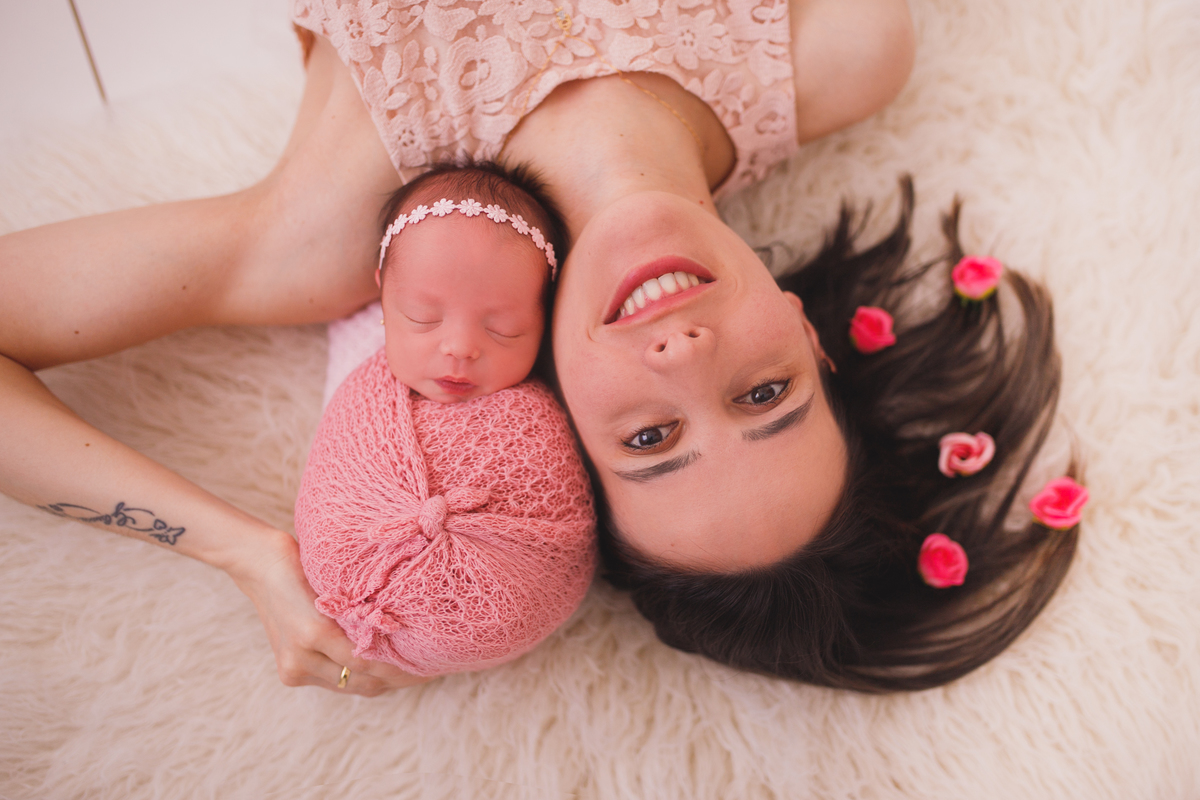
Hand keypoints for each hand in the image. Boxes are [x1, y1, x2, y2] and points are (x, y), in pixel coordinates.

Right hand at [227, 527, 431, 695]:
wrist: (261, 567)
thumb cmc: (305, 565)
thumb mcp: (339, 583)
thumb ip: (362, 612)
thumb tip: (402, 630)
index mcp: (315, 631)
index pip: (368, 662)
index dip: (399, 667)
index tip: (427, 664)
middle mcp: (302, 656)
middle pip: (361, 683)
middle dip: (395, 680)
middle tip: (425, 672)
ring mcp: (293, 668)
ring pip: (349, 687)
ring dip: (377, 682)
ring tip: (407, 673)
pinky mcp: (289, 673)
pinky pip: (333, 683)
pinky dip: (356, 678)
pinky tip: (378, 671)